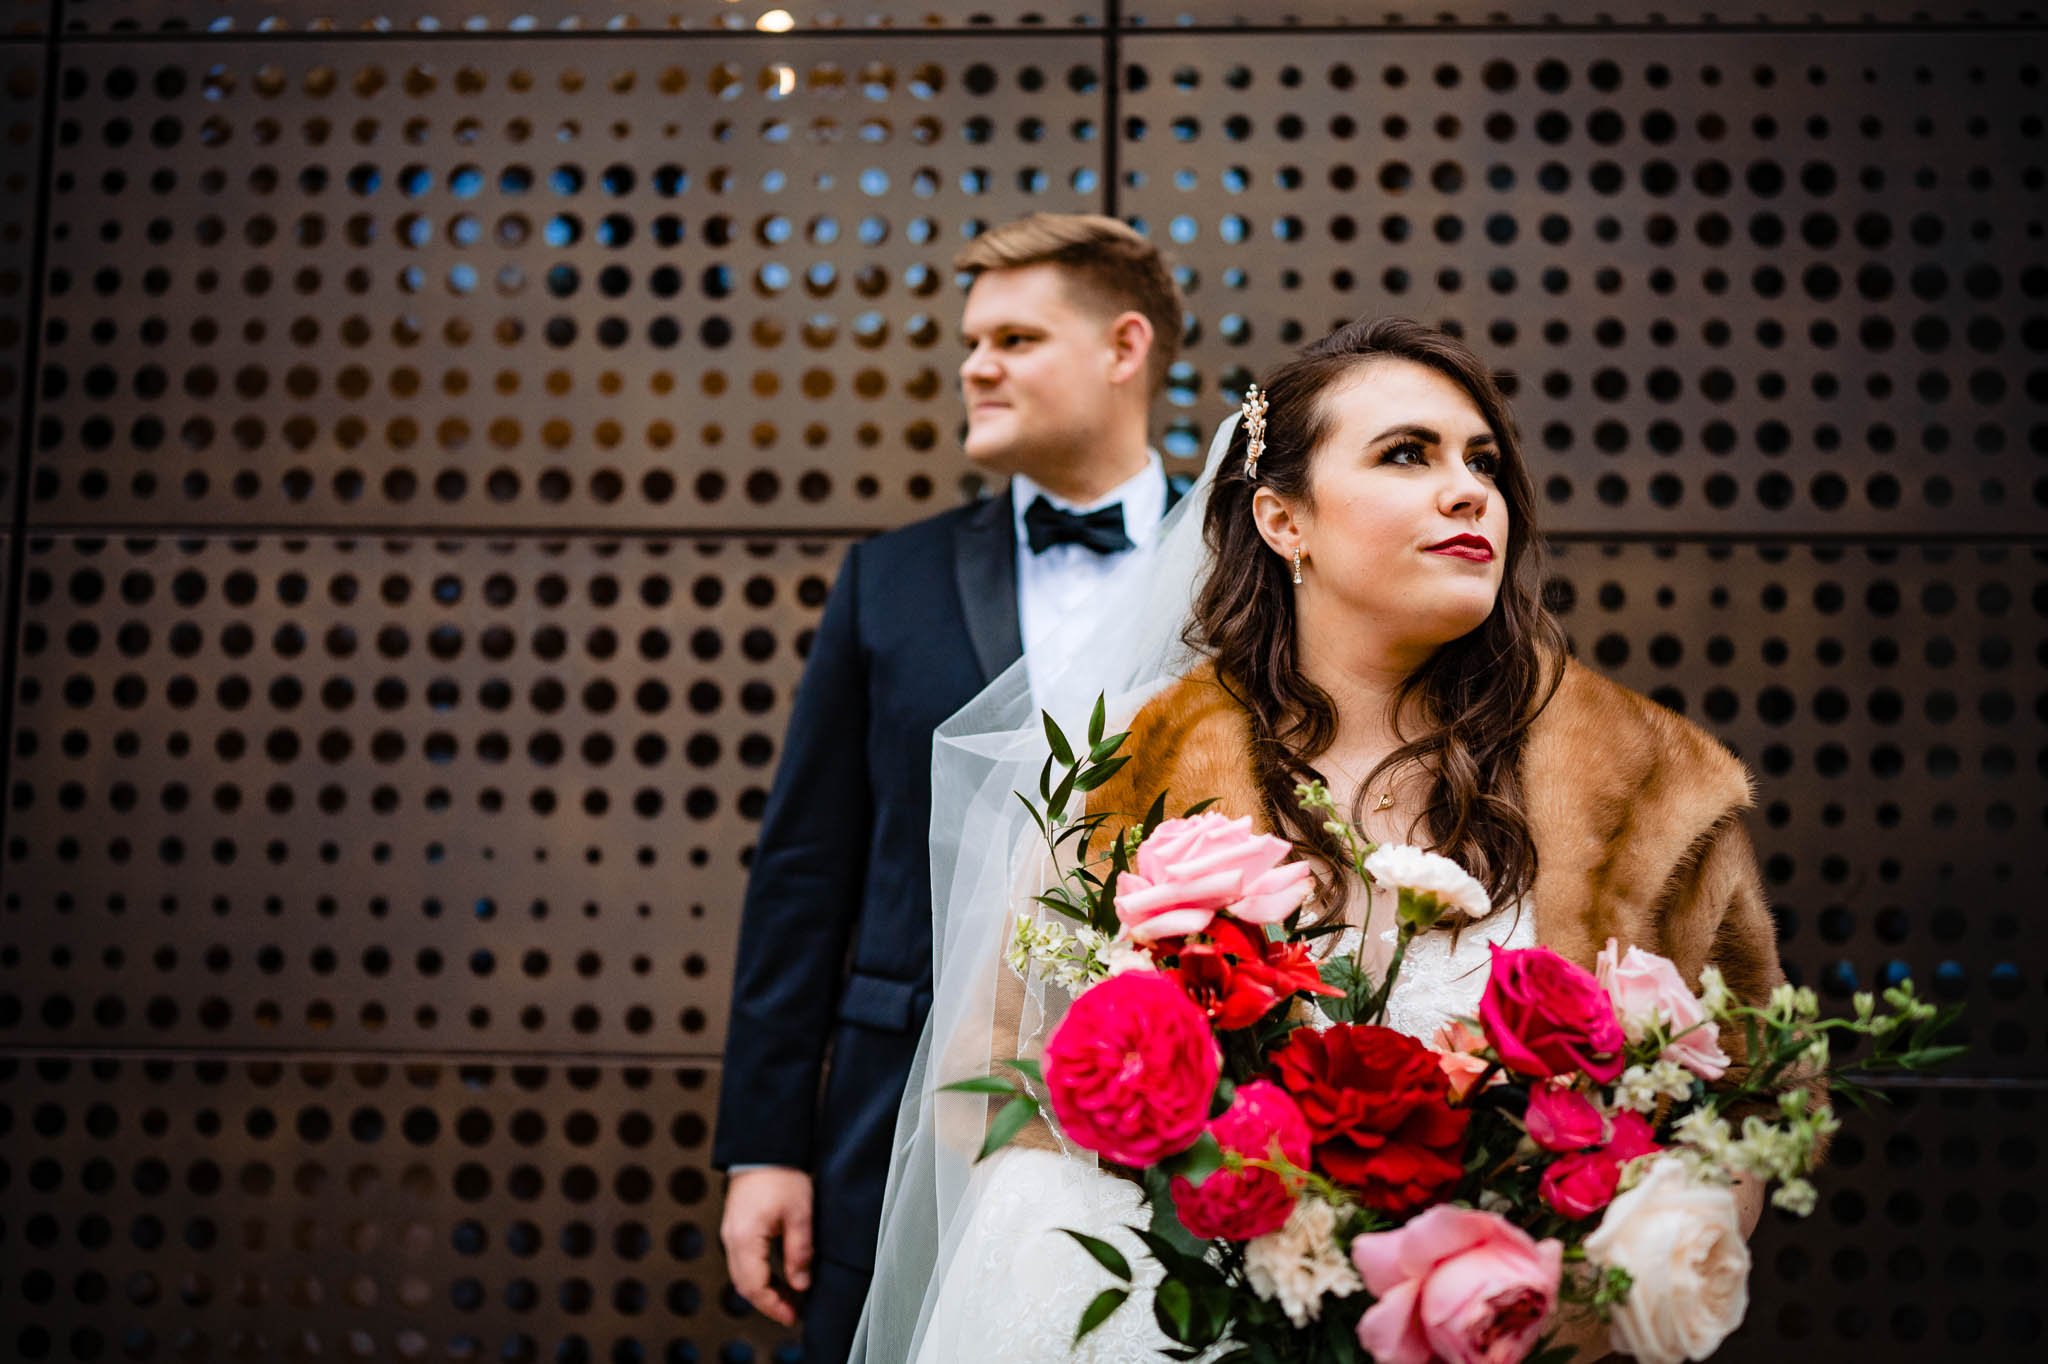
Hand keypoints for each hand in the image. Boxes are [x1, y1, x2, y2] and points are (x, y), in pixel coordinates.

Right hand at [720, 1167, 813, 1326]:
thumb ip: (799, 1252)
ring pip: (742, 1275)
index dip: (773, 1306)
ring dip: (764, 1290)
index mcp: (745, 1238)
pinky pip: (742, 1261)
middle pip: (744, 1285)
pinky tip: (777, 1277)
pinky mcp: (736, 1227)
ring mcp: (731, 1233)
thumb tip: (801, 1283)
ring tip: (789, 1297)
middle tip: (792, 1312)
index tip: (791, 1316)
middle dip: (768, 1303)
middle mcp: (732, 1239)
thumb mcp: (799, 1215)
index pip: (754, 1286)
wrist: (764, 1148)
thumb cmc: (781, 1174)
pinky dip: (758, 1275)